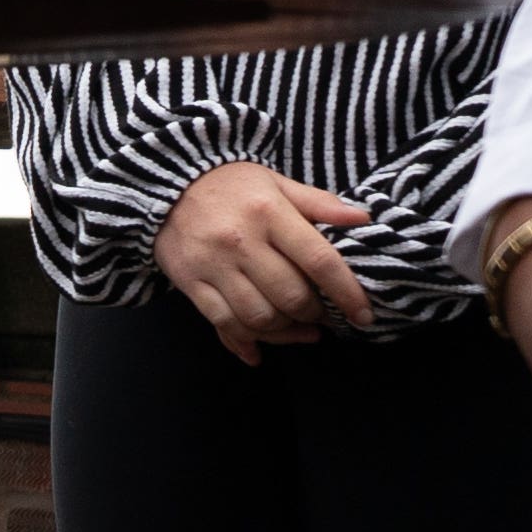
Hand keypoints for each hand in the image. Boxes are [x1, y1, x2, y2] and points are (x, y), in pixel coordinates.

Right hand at [157, 162, 377, 359]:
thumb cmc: (231, 185)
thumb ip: (319, 203)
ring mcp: (214, 264)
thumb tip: (363, 219)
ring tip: (297, 329)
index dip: (346, 293)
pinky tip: (260, 348)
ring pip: (258, 317)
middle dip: (314, 314)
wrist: (167, 185)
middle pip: (290, 296)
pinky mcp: (191, 283)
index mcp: (270, 212)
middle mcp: (242, 240)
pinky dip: (246, 342)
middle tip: (321, 315)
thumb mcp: (277, 183)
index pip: (318, 260)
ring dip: (285, 332)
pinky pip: (223, 324)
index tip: (362, 315)